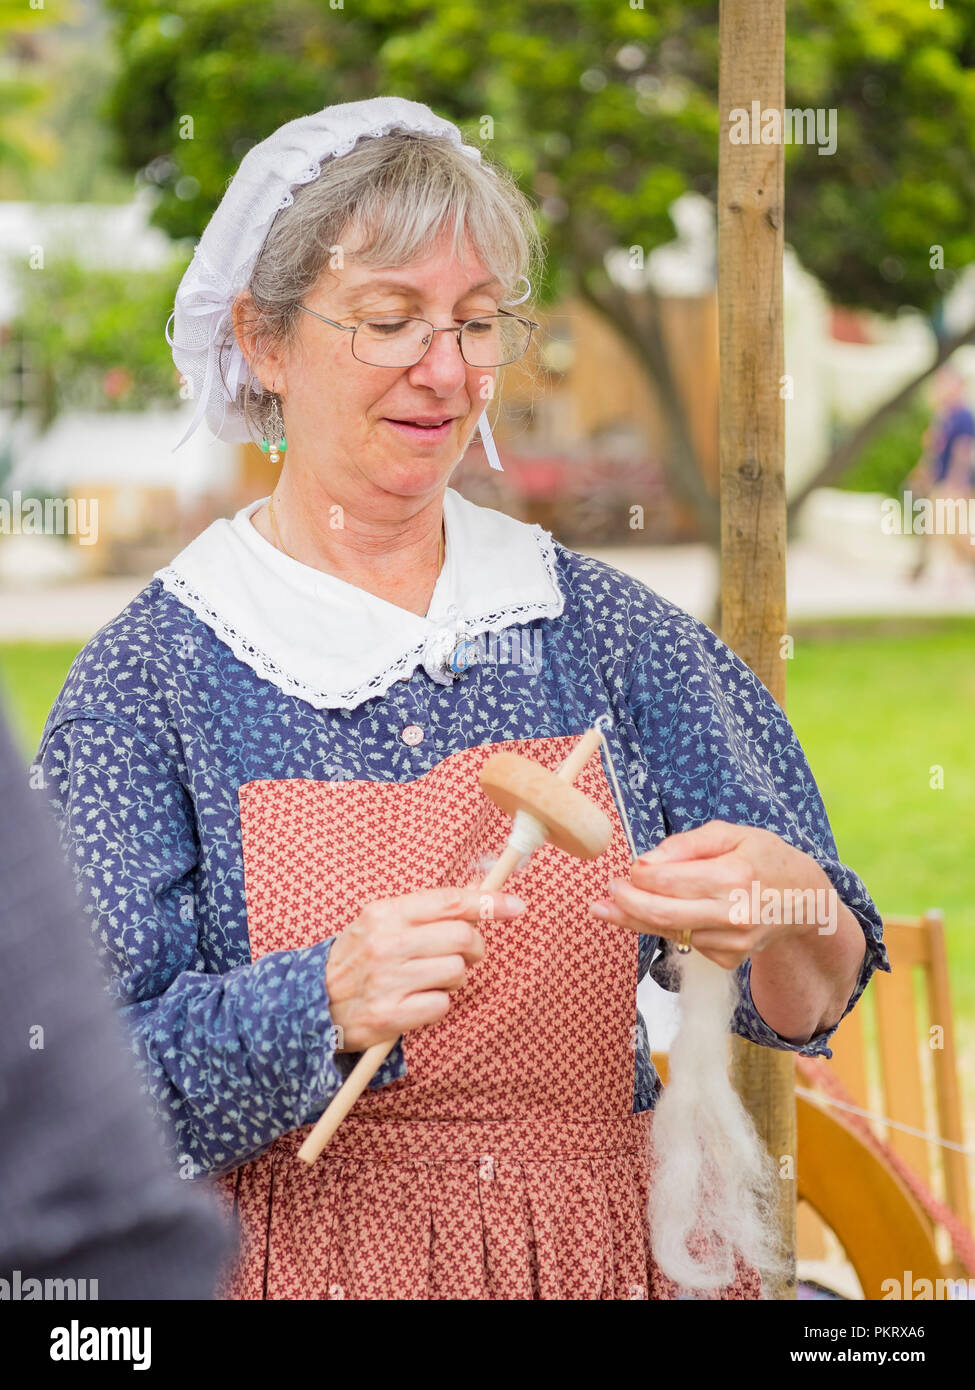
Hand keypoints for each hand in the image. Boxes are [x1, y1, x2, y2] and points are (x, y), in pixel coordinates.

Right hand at [325, 887, 525, 1051]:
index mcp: (385, 913)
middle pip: (463, 939)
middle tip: (462, 955)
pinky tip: (417, 1000)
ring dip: (454, 978)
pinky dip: (438, 1003)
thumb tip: (483, 893)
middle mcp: (387, 943)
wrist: (313, 1002)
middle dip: (474, 949)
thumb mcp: (382, 921)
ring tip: (429, 979)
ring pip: (457, 972)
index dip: (489, 903)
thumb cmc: (359, 958)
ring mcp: (389, 980)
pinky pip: (443, 1004)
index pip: (449, 902)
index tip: (516, 907)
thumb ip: (429, 909)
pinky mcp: (391, 1015)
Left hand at [588, 820, 833, 970]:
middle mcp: (733, 914)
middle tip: (607, 891)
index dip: (639, 876)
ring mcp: (732, 942)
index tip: (626, 868)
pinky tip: (656, 914)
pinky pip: (686, 943)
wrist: (805, 900)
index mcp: (734, 876)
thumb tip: (646, 861)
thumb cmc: (765, 858)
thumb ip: (687, 844)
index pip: (669, 881)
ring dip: (634, 920)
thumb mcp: (732, 834)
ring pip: (669, 933)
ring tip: (607, 907)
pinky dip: (666, 928)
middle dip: (625, 903)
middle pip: (662, 914)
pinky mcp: (729, 959)